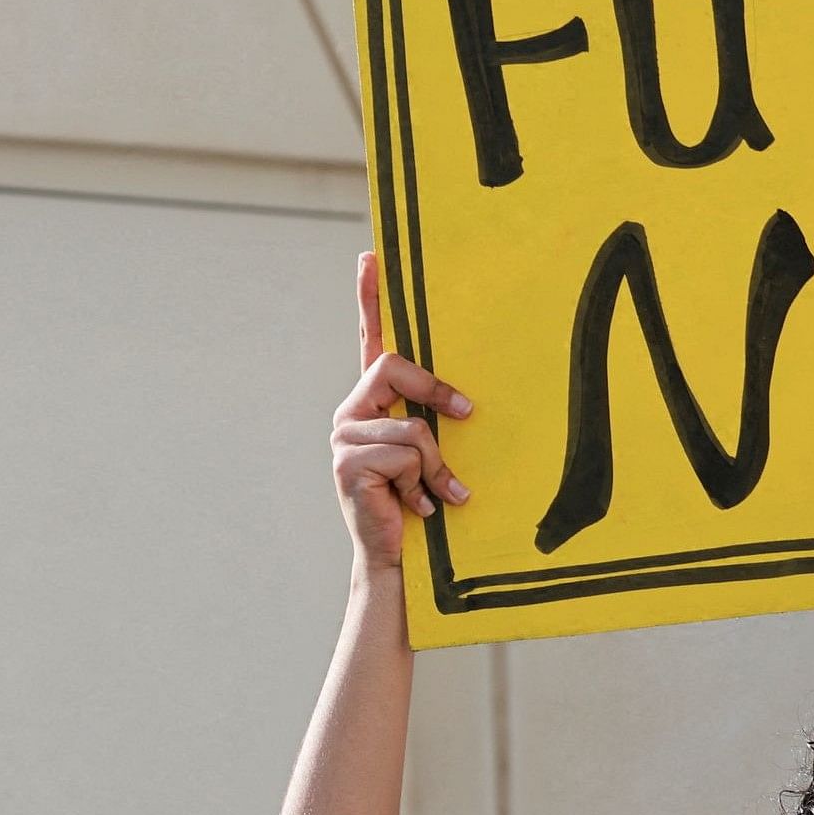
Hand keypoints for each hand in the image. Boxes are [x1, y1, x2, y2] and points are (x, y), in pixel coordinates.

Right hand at [331, 252, 472, 574]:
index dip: (369, 297)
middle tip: (466, 415)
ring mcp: (344, 437)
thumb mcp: (431, 451)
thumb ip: (434, 418)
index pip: (370, 339)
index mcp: (373, 402)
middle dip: (435, 392)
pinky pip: (406, 453)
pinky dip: (425, 483)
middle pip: (393, 366)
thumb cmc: (421, 500)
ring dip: (435, 465)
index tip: (370, 256)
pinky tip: (419, 507)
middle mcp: (351, 412)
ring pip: (411, 425)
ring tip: (433, 493)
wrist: (398, 558)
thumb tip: (470, 400)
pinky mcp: (348, 463)